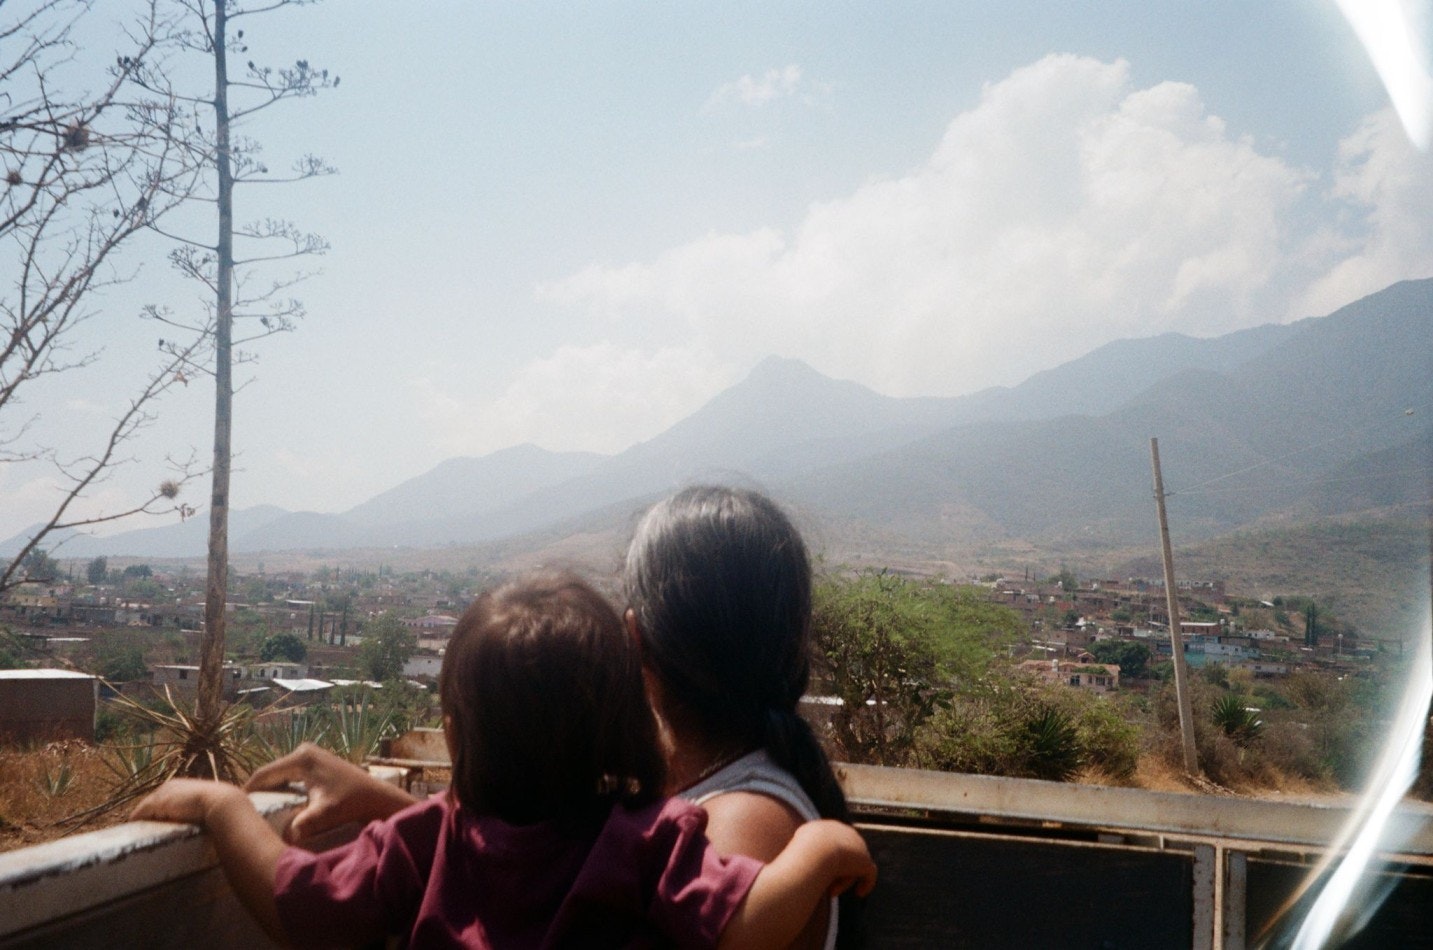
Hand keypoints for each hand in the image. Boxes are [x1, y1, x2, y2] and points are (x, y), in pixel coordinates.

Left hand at [131, 778, 244, 825]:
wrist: (224, 803)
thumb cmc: (224, 806)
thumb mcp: (212, 805)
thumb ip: (205, 810)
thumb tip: (211, 822)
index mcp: (182, 785)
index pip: (164, 799)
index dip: (160, 812)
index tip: (156, 824)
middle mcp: (170, 786)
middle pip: (152, 803)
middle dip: (148, 816)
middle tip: (144, 831)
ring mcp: (163, 794)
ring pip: (144, 809)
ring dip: (141, 821)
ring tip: (136, 834)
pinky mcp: (157, 804)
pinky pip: (140, 815)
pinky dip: (135, 823)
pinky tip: (133, 833)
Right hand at [243, 742, 416, 842]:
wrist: (375, 796)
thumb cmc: (351, 803)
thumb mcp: (324, 814)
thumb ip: (303, 824)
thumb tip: (287, 839)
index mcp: (301, 759)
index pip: (263, 775)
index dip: (247, 792)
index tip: (230, 808)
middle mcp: (303, 750)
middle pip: (269, 772)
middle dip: (256, 791)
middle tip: (240, 811)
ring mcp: (309, 753)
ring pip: (279, 773)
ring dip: (268, 789)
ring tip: (253, 809)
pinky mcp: (314, 760)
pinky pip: (289, 774)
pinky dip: (280, 786)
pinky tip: (274, 802)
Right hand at [793, 820, 877, 897]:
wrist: (814, 852)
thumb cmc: (799, 855)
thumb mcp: (793, 851)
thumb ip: (800, 855)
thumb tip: (795, 867)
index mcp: (826, 827)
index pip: (833, 843)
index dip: (829, 860)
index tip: (821, 874)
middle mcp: (843, 831)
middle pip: (845, 854)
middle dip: (837, 871)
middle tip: (826, 886)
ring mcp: (856, 844)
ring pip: (853, 865)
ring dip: (844, 879)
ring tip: (831, 891)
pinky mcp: (864, 859)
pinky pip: (869, 873)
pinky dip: (866, 884)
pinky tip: (860, 893)